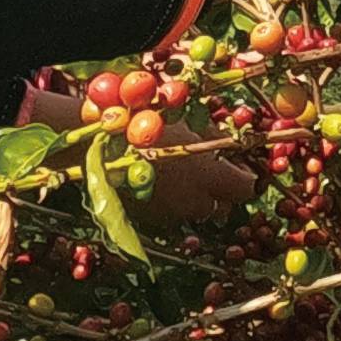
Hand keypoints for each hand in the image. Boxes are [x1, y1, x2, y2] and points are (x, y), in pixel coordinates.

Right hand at [17, 74, 259, 225]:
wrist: (95, 148)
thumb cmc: (144, 125)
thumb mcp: (184, 120)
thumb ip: (211, 133)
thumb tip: (228, 137)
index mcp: (209, 176)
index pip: (246, 188)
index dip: (246, 177)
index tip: (240, 165)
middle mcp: (194, 201)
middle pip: (223, 206)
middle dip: (222, 191)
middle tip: (213, 169)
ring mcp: (170, 214)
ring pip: (196, 212)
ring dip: (198, 197)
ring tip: (184, 172)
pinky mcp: (148, 220)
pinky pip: (171, 214)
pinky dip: (173, 202)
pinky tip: (161, 180)